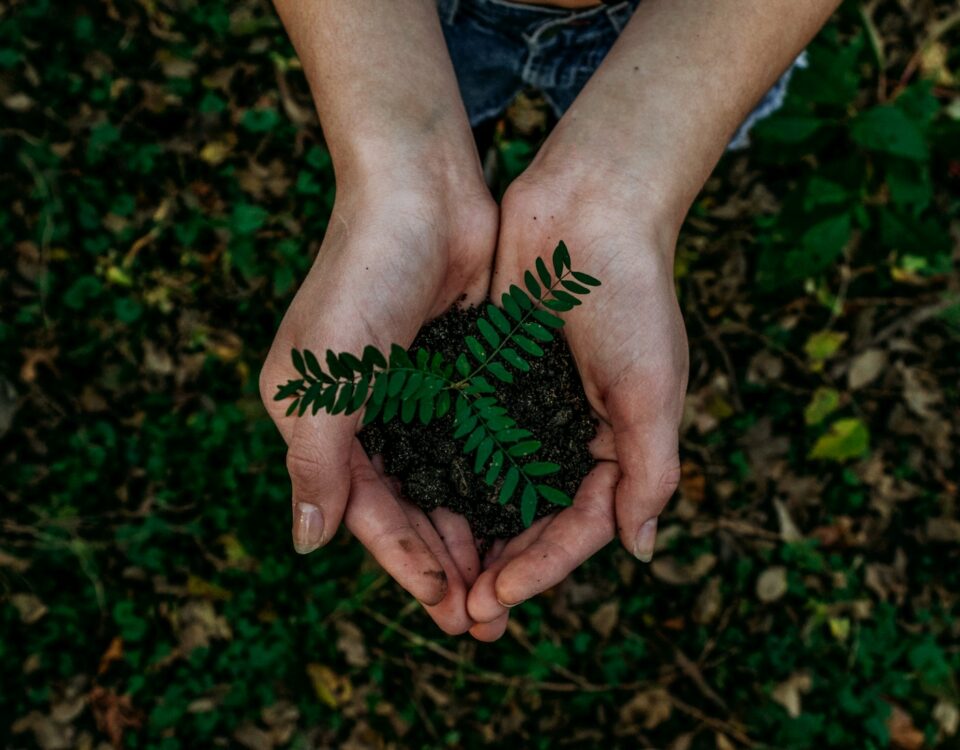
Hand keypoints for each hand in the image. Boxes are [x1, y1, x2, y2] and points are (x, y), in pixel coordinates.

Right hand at [260, 166, 498, 634]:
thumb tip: (306, 544)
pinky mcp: (457, 373)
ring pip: (445, 483)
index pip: (365, 511)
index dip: (405, 562)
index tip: (447, 607)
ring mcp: (414, 394)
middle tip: (485, 618)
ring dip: (473, 532)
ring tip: (507, 583)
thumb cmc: (362, 276)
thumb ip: (315, 462)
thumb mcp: (324, 377)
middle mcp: (365, 414)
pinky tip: (522, 516)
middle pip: (408, 507)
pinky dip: (494, 481)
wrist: (421, 190)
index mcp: (320, 420)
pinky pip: (476, 443)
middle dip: (444, 562)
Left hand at [466, 164, 688, 638]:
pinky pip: (466, 437)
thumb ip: (650, 471)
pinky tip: (417, 504)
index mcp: (616, 444)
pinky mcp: (490, 376)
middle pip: (532, 519)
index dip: (541, 568)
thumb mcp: (653, 389)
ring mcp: (527, 406)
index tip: (497, 598)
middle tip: (461, 613)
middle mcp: (569, 433)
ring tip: (436, 578)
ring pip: (493, 487)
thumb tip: (640, 550)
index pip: (578, 526)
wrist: (589, 207)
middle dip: (500, 567)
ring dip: (468, 533)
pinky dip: (447, 473)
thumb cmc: (632, 296)